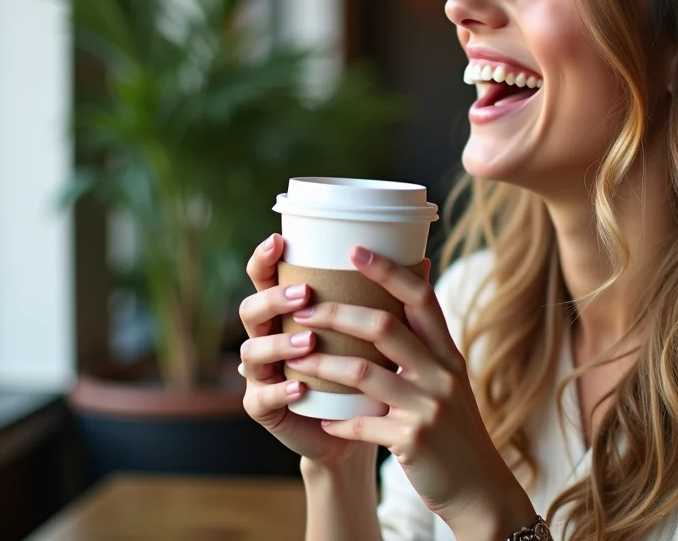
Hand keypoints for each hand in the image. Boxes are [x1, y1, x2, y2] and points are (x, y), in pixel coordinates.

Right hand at [237, 234, 374, 469]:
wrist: (353, 436)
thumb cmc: (364, 380)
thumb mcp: (375, 339)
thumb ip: (387, 302)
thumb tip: (425, 263)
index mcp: (287, 314)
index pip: (265, 279)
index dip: (265, 259)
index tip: (279, 240)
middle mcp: (268, 339)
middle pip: (252, 310)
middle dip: (274, 299)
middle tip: (305, 296)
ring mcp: (262, 376)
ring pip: (253, 352)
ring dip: (279, 344)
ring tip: (308, 343)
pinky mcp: (265, 409)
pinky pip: (262, 398)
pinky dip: (281, 391)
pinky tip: (300, 388)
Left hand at [285, 246, 534, 536]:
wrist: (479, 487)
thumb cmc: (454, 428)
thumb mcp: (450, 378)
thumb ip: (428, 340)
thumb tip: (415, 282)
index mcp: (448, 352)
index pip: (420, 297)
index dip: (387, 270)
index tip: (353, 250)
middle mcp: (442, 373)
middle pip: (384, 326)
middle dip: (337, 313)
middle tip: (302, 308)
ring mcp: (428, 407)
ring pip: (364, 373)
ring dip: (324, 364)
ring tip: (297, 358)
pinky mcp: (413, 440)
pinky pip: (363, 425)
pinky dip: (339, 421)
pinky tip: (321, 418)